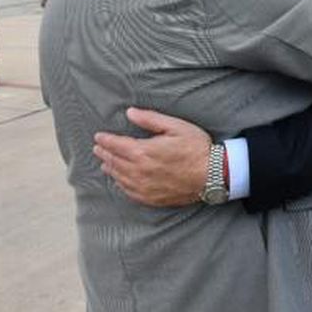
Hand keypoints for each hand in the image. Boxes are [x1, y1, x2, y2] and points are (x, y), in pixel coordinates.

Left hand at [93, 108, 211, 206]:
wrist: (213, 175)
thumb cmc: (197, 148)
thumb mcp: (176, 126)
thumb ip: (150, 119)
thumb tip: (130, 112)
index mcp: (143, 151)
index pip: (116, 145)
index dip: (105, 140)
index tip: (98, 136)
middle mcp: (139, 171)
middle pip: (114, 161)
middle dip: (104, 153)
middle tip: (98, 148)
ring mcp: (144, 187)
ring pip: (119, 177)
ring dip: (109, 168)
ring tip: (104, 163)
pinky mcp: (151, 198)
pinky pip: (128, 191)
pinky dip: (120, 184)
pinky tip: (119, 180)